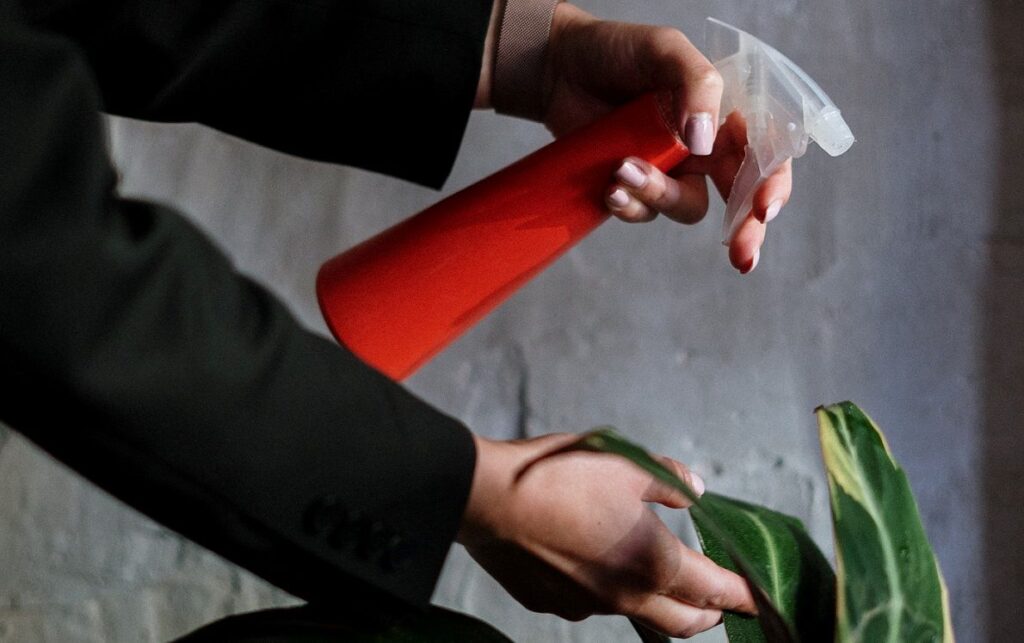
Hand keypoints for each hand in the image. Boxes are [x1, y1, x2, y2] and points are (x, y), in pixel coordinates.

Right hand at [458, 433, 755, 637]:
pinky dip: (610, 592)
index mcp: (654, 562)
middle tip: (720, 601)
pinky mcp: (553, 604)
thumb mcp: (627, 463)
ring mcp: (588, 606)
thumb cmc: (561, 476)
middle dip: (709, 614)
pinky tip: (598, 566)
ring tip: (662, 583)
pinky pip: (594, 605)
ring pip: (640, 617)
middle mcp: (627, 596)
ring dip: (661, 606)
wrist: (489, 499)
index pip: (715, 590)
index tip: (760, 597)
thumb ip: (669, 480)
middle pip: (684, 622)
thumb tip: (694, 489)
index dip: (742, 594)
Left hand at [542, 4, 791, 272]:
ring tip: (622, 169)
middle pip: (742, 196)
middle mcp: (706, 146)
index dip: (773, 182)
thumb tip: (704, 141)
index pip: (766, 150)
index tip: (763, 209)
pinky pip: (643, 211)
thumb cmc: (618, 50)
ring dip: (658, 196)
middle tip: (742, 257)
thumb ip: (696, 84)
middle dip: (746, 229)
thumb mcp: (664, 49)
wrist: (560, 67)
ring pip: (686, 205)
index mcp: (726, 113)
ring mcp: (671, 170)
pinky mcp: (636, 186)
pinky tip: (608, 186)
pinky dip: (628, 204)